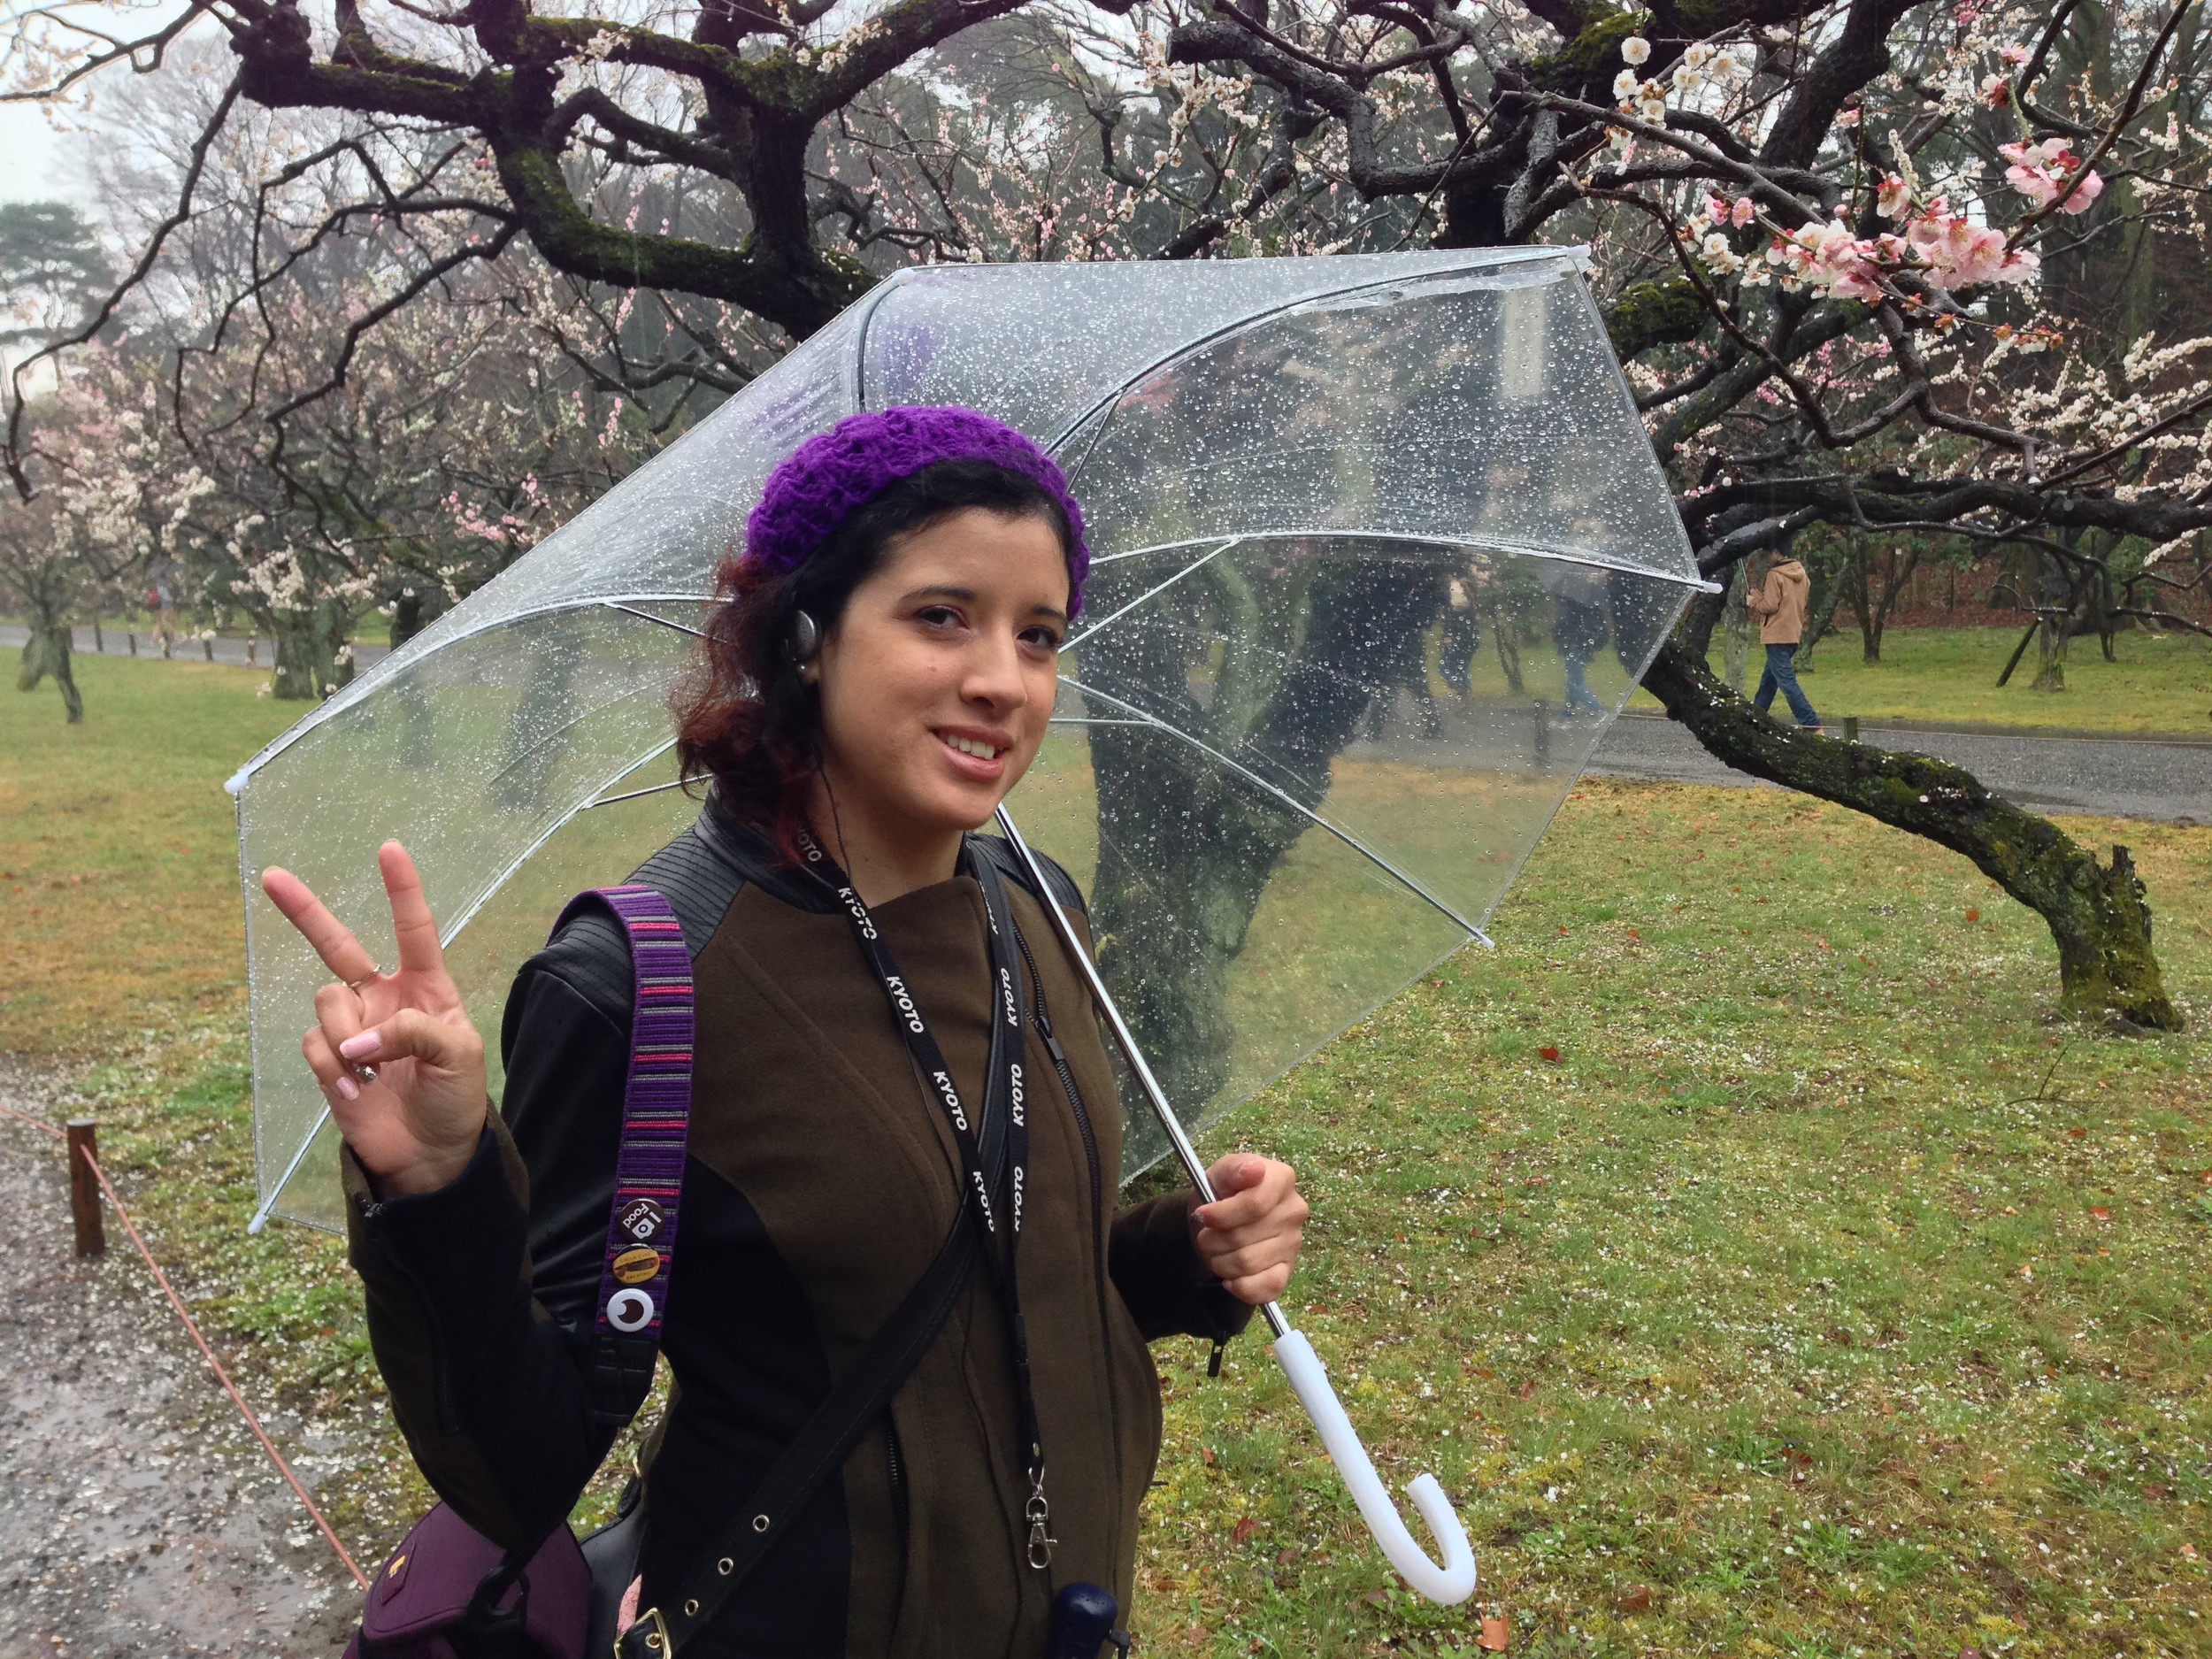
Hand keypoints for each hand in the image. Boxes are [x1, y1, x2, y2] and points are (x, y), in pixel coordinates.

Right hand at [261, 842, 487, 1195]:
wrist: (431, 1153)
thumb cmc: (457, 1098)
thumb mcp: (458, 1056)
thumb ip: (414, 1031)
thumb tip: (359, 1040)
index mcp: (425, 987)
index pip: (414, 930)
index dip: (402, 890)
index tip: (389, 849)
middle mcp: (384, 998)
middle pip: (338, 945)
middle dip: (306, 911)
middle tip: (273, 877)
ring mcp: (353, 1027)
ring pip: (325, 1001)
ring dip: (346, 1034)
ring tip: (373, 1072)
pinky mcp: (330, 1059)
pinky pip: (315, 1043)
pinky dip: (333, 1067)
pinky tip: (356, 1091)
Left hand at [1191, 1154, 1307, 1305]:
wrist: (1219, 1220)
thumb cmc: (1221, 1192)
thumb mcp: (1219, 1173)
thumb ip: (1233, 1168)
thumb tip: (1253, 1170)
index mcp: (1282, 1179)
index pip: (1255, 1205)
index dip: (1222, 1215)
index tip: (1202, 1214)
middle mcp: (1294, 1210)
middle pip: (1244, 1237)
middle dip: (1213, 1240)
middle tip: (1206, 1234)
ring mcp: (1294, 1242)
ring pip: (1248, 1263)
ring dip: (1220, 1262)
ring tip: (1216, 1250)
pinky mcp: (1288, 1270)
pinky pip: (1266, 1288)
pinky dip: (1241, 1287)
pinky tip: (1230, 1278)